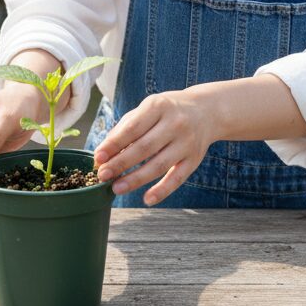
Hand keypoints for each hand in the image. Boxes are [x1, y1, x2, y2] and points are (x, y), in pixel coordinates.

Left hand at [93, 90, 212, 205]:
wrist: (207, 111)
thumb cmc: (168, 111)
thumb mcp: (149, 108)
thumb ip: (126, 127)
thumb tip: (103, 154)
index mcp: (159, 106)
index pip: (133, 128)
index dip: (114, 144)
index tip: (98, 157)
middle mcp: (176, 123)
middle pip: (145, 147)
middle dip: (121, 163)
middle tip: (102, 175)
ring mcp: (187, 142)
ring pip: (159, 165)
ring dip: (136, 179)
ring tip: (116, 188)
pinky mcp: (194, 159)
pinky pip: (177, 178)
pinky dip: (162, 190)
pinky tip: (147, 199)